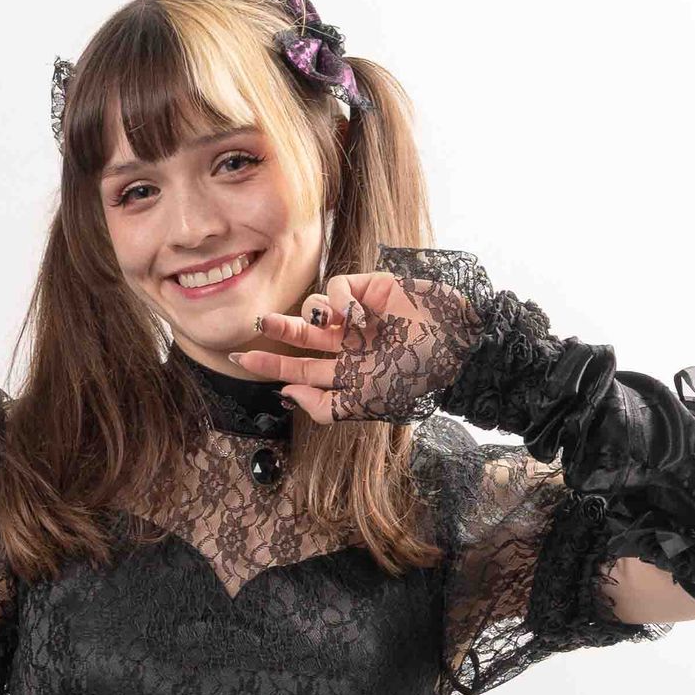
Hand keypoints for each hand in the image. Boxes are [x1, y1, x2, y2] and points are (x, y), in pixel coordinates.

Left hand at [227, 272, 415, 424]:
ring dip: (317, 315)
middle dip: (278, 332)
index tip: (243, 357)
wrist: (452, 342)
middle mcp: (348, 346)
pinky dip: (341, 298)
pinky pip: (336, 286)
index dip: (271, 364)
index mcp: (346, 374)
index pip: (301, 369)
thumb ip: (325, 407)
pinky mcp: (368, 288)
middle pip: (300, 338)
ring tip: (342, 325)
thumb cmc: (413, 376)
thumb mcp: (366, 403)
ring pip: (314, 308)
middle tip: (258, 324)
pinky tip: (359, 311)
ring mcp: (358, 316)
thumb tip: (286, 393)